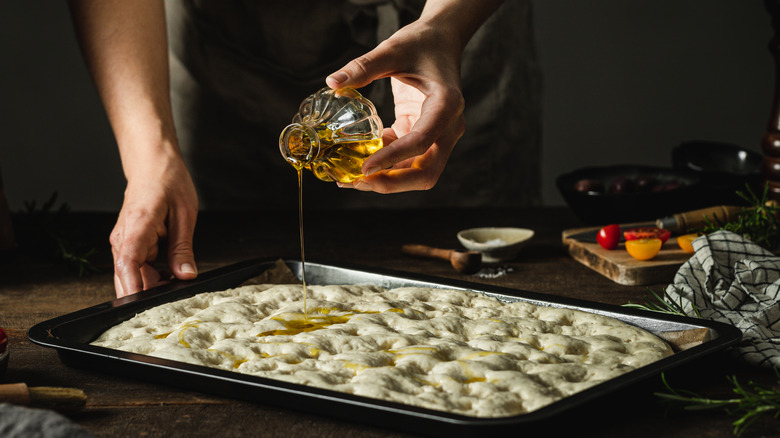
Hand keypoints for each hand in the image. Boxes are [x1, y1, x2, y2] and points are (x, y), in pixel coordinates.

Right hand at [110, 156, 197, 296]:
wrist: (152, 164)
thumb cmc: (168, 181)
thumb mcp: (185, 214)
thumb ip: (183, 248)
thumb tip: (186, 276)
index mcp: (138, 225)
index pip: (127, 263)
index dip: (133, 287)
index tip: (142, 305)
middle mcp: (123, 237)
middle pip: (129, 276)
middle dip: (148, 293)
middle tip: (175, 301)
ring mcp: (124, 242)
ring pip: (133, 276)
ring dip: (153, 284)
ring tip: (177, 281)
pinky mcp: (129, 244)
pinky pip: (138, 268)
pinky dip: (152, 276)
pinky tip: (171, 274)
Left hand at [326, 18, 465, 192]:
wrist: (441, 39)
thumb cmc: (422, 42)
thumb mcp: (393, 49)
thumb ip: (365, 67)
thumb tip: (332, 82)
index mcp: (447, 104)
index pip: (422, 141)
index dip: (393, 157)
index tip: (364, 167)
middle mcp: (448, 126)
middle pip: (427, 172)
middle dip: (393, 182)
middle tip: (357, 181)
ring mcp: (439, 134)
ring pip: (418, 172)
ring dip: (388, 179)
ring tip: (352, 178)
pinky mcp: (425, 134)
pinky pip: (406, 158)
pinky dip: (385, 164)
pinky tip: (359, 161)